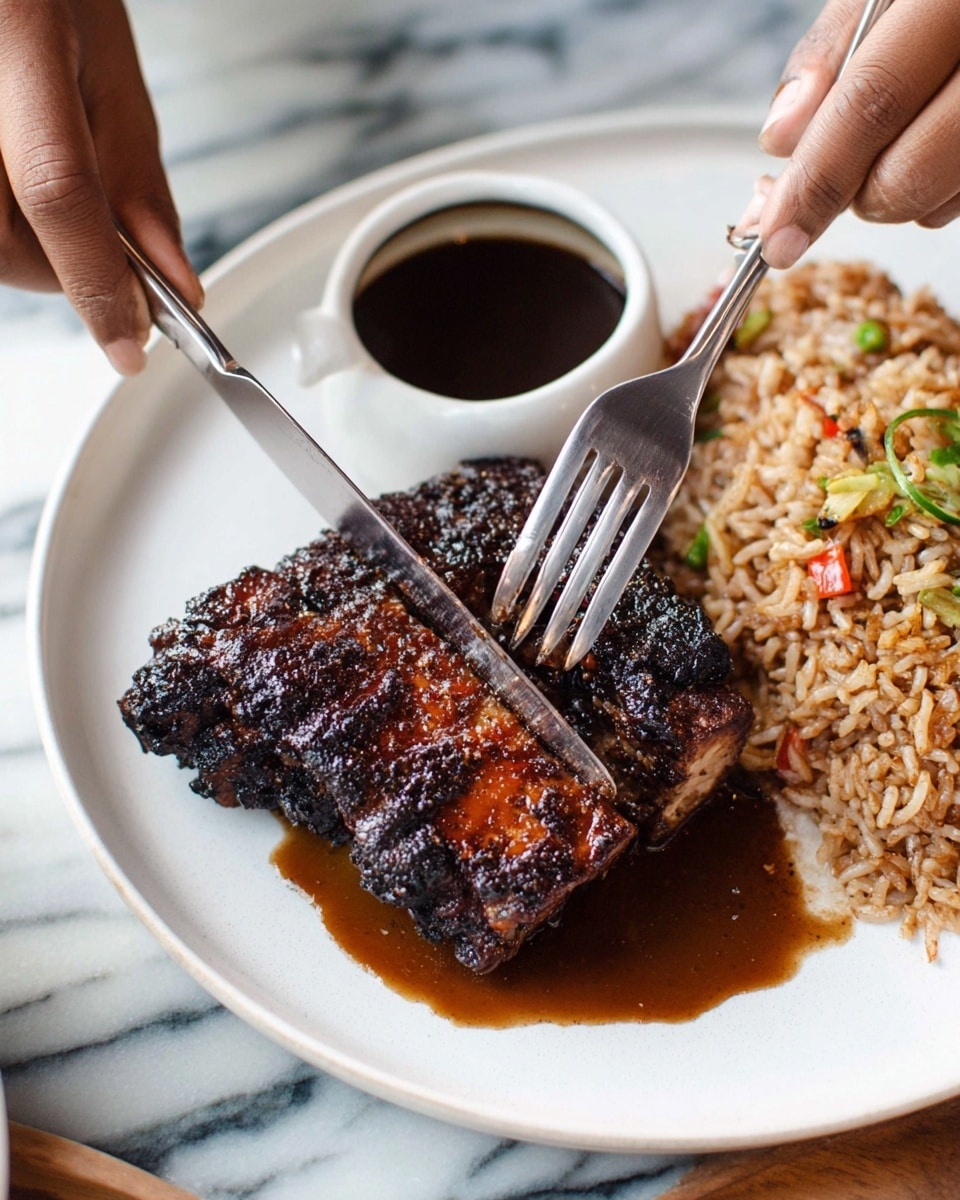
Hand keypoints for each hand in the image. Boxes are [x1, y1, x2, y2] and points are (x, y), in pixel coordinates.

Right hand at [0, 0, 201, 372]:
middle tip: (100, 248)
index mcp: (18, 34)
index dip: (97, 281)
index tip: (130, 345)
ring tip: (47, 193)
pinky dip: (7, 229)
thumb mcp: (110, 70)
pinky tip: (15, 191)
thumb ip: (139, 182)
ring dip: (31, 252)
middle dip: (65, 271)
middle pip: (6, 240)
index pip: (58, 190)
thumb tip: (172, 284)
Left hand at [749, 0, 959, 268]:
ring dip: (894, 195)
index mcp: (949, 1)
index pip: (873, 102)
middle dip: (853, 196)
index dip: (816, 178)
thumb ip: (833, 51)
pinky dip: (936, 193)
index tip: (776, 236)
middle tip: (839, 173)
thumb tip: (781, 138)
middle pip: (907, 170)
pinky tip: (936, 144)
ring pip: (938, 200)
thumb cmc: (937, 0)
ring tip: (897, 140)